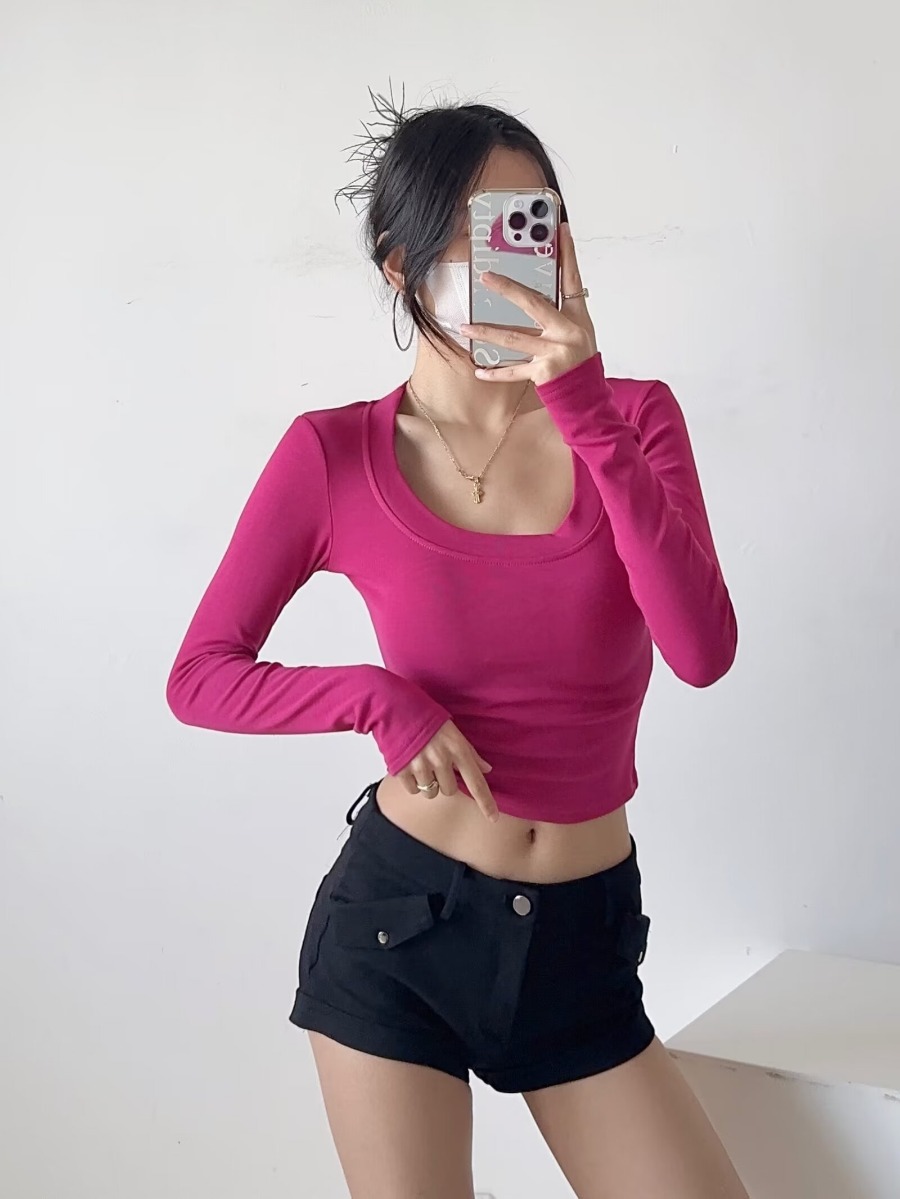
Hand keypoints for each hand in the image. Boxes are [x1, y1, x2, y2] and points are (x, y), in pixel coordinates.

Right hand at [396, 719, 499, 822]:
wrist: (395, 707)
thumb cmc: (426, 717)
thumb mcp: (453, 731)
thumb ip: (469, 752)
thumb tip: (486, 769)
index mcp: (457, 749)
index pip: (476, 782)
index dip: (486, 802)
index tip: (493, 818)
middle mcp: (441, 759)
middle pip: (450, 790)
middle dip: (444, 782)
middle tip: (437, 764)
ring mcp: (421, 765)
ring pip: (430, 793)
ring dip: (428, 784)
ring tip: (422, 763)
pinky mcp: (402, 770)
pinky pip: (412, 790)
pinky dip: (412, 782)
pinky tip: (410, 764)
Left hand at [459, 222, 597, 386]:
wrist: (586, 392)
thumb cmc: (579, 357)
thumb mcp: (578, 328)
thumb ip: (560, 308)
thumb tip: (533, 288)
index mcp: (576, 317)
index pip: (571, 279)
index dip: (568, 254)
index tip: (560, 229)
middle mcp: (566, 332)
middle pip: (533, 304)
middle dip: (507, 289)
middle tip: (485, 277)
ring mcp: (553, 353)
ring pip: (513, 339)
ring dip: (487, 333)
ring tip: (465, 327)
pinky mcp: (543, 373)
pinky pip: (514, 371)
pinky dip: (496, 372)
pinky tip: (478, 370)